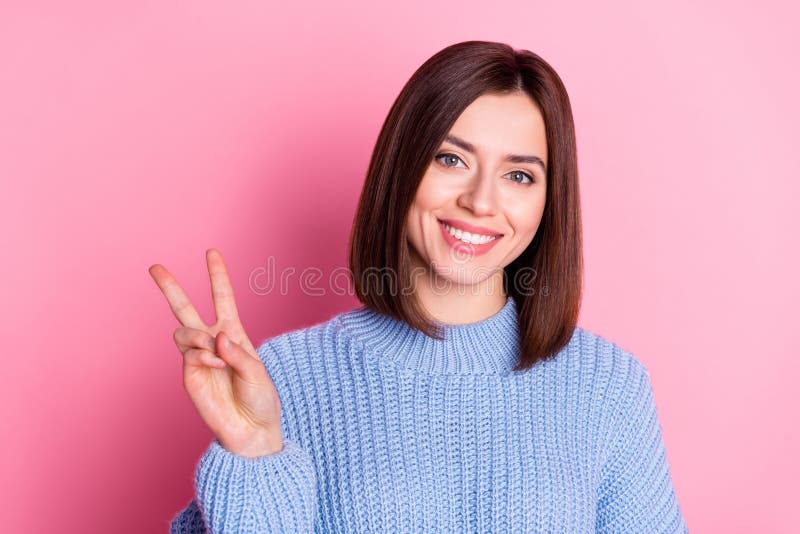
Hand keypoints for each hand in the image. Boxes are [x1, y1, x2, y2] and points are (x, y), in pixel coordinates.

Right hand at [149, 248, 282, 457]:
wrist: (251, 431)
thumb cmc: (260, 400)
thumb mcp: (258, 372)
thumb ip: (238, 353)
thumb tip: (215, 338)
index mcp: (234, 335)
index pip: (223, 299)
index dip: (218, 276)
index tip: (211, 253)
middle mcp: (212, 343)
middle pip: (185, 309)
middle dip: (170, 287)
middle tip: (155, 267)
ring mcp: (198, 358)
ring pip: (182, 331)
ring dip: (197, 336)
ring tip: (214, 352)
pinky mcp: (189, 375)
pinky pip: (189, 354)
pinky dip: (203, 356)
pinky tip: (216, 366)